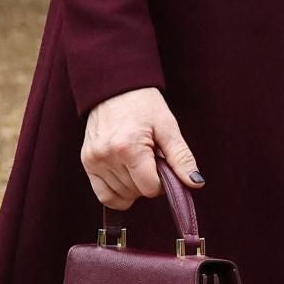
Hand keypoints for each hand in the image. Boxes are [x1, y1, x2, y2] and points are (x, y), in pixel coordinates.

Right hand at [81, 86, 202, 208]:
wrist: (115, 86)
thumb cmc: (144, 104)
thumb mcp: (168, 126)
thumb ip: (181, 158)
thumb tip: (196, 183)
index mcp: (129, 146)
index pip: (150, 188)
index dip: (163, 181)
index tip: (163, 163)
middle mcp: (107, 155)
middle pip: (136, 192)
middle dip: (148, 180)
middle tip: (151, 157)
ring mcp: (93, 160)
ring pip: (121, 196)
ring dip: (134, 186)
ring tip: (137, 160)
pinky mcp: (86, 162)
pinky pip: (104, 196)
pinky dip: (118, 194)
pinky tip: (126, 177)